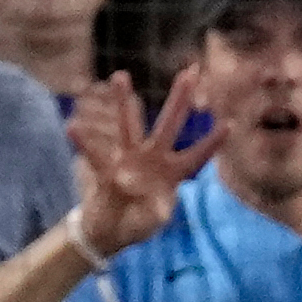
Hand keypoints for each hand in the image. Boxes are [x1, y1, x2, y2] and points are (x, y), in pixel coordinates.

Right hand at [72, 66, 217, 257]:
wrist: (112, 230)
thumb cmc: (139, 223)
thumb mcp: (153, 222)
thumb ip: (157, 215)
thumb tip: (160, 211)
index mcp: (172, 174)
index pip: (196, 157)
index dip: (210, 143)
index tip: (228, 124)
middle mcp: (153, 160)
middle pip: (169, 126)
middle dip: (179, 100)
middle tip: (191, 72)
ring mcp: (129, 161)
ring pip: (129, 127)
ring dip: (124, 103)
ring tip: (121, 75)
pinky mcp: (107, 171)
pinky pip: (95, 156)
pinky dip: (84, 144)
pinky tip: (72, 128)